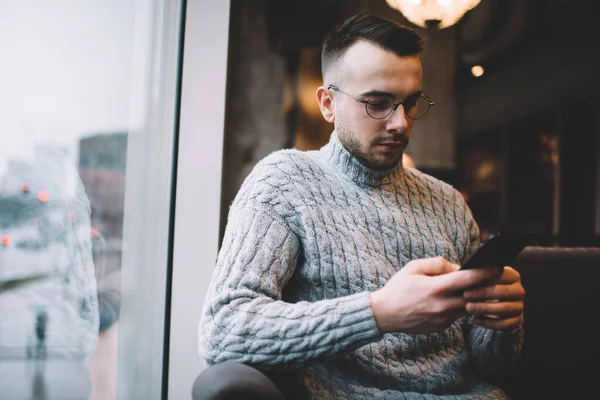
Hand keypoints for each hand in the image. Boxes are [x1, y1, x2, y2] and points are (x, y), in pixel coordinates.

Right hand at [369, 257, 502, 333]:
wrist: (385, 314)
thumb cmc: (398, 288)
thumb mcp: (413, 268)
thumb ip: (438, 264)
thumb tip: (458, 266)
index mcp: (435, 288)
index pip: (467, 279)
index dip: (485, 272)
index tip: (497, 265)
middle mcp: (442, 305)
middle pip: (474, 295)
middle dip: (485, 286)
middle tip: (495, 277)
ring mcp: (443, 318)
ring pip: (468, 307)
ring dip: (473, 297)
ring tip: (476, 287)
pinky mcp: (441, 326)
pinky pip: (457, 315)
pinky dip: (459, 306)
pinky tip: (455, 299)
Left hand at [463, 266, 524, 330]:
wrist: (490, 303)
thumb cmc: (482, 286)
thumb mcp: (481, 277)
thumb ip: (477, 273)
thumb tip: (464, 271)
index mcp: (512, 276)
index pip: (501, 275)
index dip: (484, 278)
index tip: (469, 282)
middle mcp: (519, 291)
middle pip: (502, 292)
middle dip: (482, 293)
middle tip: (465, 295)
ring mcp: (519, 306)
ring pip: (504, 308)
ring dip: (484, 308)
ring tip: (468, 307)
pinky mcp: (516, 320)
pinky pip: (504, 324)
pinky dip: (488, 323)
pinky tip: (475, 319)